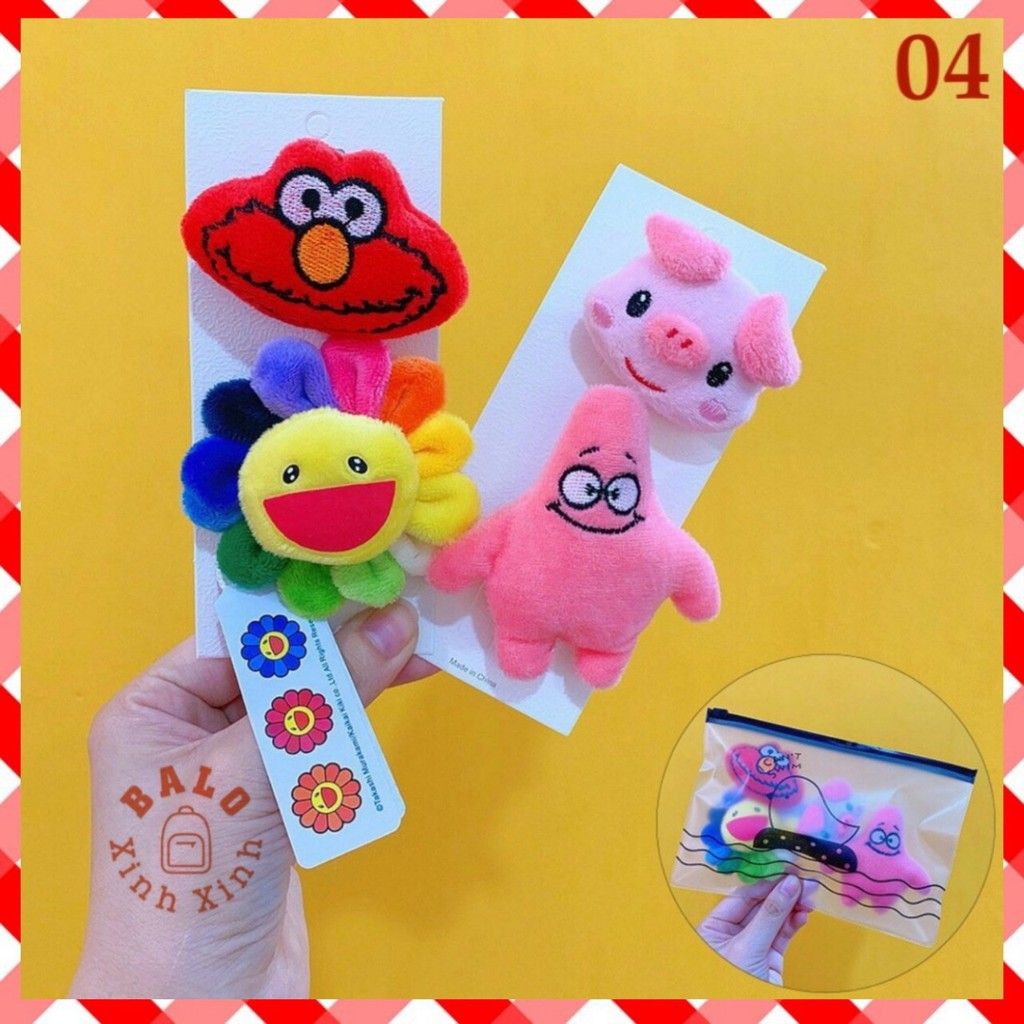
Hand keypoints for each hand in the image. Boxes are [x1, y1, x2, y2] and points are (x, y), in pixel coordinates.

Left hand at [72, 600, 431, 998]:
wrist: (199, 1001)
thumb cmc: (193, 871)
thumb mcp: (254, 769)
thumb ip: (327, 694)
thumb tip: (397, 621)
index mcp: (154, 708)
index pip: (236, 637)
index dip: (302, 608)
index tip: (364, 578)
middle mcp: (191, 732)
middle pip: (278, 670)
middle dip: (340, 646)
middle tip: (406, 613)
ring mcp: (237, 772)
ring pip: (308, 709)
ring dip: (358, 686)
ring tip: (417, 651)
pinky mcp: (277, 808)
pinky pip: (322, 753)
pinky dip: (357, 733)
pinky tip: (396, 700)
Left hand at [697, 874, 814, 985]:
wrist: (744, 1016)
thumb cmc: (730, 984)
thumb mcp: (748, 947)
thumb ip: (769, 915)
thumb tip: (788, 885)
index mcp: (713, 926)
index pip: (742, 896)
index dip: (765, 882)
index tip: (785, 869)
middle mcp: (732, 933)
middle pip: (760, 904)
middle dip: (783, 891)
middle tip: (803, 878)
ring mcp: (753, 945)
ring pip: (775, 918)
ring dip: (793, 905)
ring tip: (810, 893)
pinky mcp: (770, 958)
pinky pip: (783, 934)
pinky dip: (795, 922)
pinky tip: (805, 911)